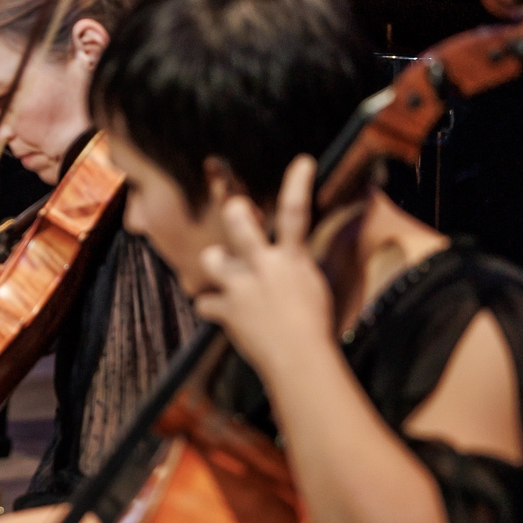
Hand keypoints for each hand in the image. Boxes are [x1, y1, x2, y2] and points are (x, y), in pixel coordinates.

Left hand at [190, 156, 337, 382]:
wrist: (301, 360)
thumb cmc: (315, 328)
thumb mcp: (317, 288)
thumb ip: (299, 267)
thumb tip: (294, 259)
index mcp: (293, 260)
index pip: (297, 213)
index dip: (298, 183)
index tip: (302, 161)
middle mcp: (264, 265)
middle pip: (239, 221)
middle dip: (234, 211)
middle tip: (235, 210)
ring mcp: (241, 286)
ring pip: (212, 257)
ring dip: (217, 265)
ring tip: (227, 277)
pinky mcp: (226, 310)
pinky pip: (205, 303)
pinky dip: (212, 308)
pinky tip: (222, 315)